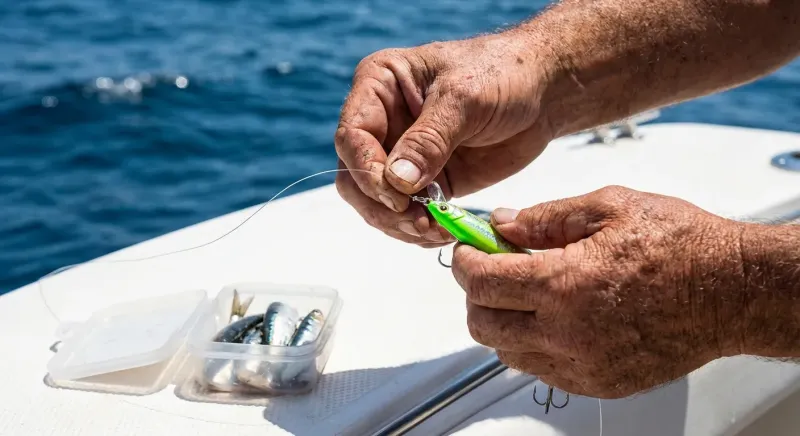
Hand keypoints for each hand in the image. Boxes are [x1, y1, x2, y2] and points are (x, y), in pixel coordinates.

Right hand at [334, 34, 555, 245]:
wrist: (544, 92)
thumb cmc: (503, 73)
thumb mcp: (465, 99)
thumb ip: (429, 140)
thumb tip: (396, 181)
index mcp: (379, 85)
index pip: (352, 136)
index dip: (367, 171)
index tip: (398, 195)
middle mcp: (382, 122)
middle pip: (355, 177)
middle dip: (382, 206)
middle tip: (418, 221)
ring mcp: (401, 156)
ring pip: (376, 203)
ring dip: (400, 224)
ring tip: (436, 230)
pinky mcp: (425, 183)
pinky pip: (407, 215)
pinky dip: (420, 230)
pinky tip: (443, 232)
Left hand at [451, 185, 747, 398]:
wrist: (732, 291)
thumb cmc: (682, 245)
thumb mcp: (608, 208)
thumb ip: (545, 218)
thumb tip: (502, 224)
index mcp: (564, 285)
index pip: (480, 282)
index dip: (464, 261)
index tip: (468, 249)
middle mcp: (567, 333)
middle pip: (482, 325)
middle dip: (476, 294)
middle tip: (492, 269)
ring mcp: (583, 365)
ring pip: (507, 352)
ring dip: (503, 321)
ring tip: (528, 292)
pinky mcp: (599, 383)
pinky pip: (542, 370)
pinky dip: (533, 344)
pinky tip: (554, 318)